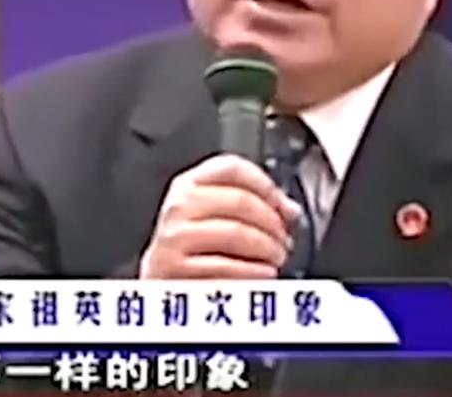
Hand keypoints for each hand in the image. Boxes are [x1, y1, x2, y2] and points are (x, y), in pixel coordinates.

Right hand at [140, 154, 301, 278]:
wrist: (161, 283)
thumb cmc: (194, 249)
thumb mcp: (213, 216)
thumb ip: (250, 204)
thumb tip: (290, 210)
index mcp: (189, 184)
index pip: (232, 168)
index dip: (266, 184)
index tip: (284, 205)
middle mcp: (179, 205)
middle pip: (240, 200)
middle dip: (272, 222)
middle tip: (284, 239)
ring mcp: (175, 236)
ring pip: (236, 233)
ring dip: (268, 248)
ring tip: (276, 258)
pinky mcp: (175, 268)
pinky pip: (226, 266)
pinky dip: (254, 271)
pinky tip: (265, 274)